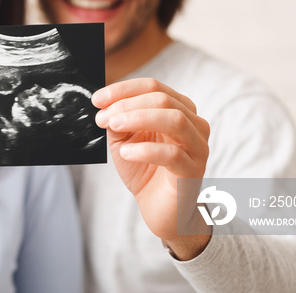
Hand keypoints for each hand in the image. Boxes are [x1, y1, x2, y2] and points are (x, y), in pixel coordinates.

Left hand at [93, 78, 210, 257]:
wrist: (159, 209)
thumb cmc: (144, 169)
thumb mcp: (125, 139)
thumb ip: (119, 120)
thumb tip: (105, 106)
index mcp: (179, 110)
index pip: (154, 87)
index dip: (123, 89)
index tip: (97, 99)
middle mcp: (194, 124)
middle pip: (163, 100)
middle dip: (128, 104)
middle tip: (103, 117)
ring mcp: (197, 147)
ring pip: (174, 120)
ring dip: (138, 118)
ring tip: (113, 126)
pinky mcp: (193, 172)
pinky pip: (172, 154)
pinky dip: (145, 150)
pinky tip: (126, 153)